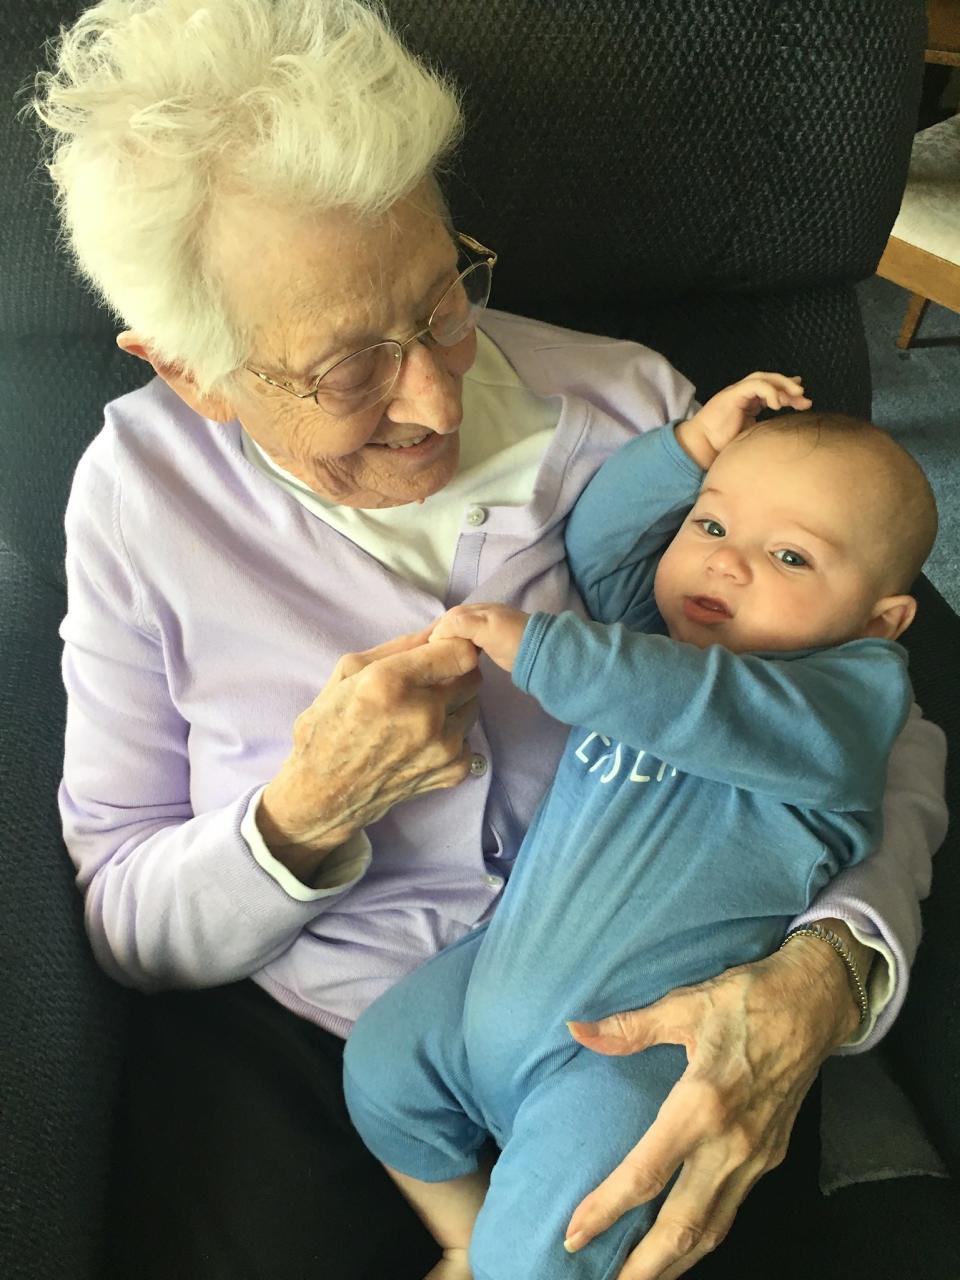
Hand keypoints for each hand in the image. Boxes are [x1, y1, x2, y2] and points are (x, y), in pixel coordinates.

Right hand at [258, 627, 480, 881]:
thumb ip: (400, 645)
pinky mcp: (453, 770)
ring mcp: (442, 747)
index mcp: (391, 683)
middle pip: (473, 677)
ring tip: (419, 716)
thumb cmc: (329, 725)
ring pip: (473, 705)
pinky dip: (451, 735)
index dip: (451, 648)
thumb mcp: (350, 670)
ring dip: (453, 705)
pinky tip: (421, 741)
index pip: (461, 651)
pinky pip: (468, 736)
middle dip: (453, 675)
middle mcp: (423, 715)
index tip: (438, 653)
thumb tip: (442, 627)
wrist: (325, 792)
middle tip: (426, 685)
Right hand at [429, 603, 530, 673]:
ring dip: (450, 642)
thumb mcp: (484, 627)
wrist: (540, 652)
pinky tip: (457, 656)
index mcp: (479, 610)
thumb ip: (460, 625)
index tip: (427, 646)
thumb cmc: (511, 638)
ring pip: (462, 633)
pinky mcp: (492, 644)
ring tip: (440, 656)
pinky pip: (470, 642)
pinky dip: (460, 647)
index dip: (438, 628)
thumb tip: (437, 634)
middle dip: (442, 634)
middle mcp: (482, 616)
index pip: (450, 616)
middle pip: (455, 623)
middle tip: (430, 653)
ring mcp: (488, 630)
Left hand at [562, 934, 859, 1278]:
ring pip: (711, 1229)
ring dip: (675, 1263)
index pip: (646, 1174)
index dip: (606, 1209)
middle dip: (644, 1267)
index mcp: (703, 1104)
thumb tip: (576, 1029)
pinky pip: (731, 1210)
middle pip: (683, 1226)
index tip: (574, 1234)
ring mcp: (755, 1156)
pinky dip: (702, 1237)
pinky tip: (680, 1244)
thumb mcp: (684, 1004)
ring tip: (639, 1279)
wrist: (814, 1002)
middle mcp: (730, 1142)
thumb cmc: (746, 998)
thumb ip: (629, 1027)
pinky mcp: (770, 1157)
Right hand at [676, 373, 810, 468]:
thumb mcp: (752, 436)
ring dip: (783, 384)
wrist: (702, 449)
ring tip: (798, 394)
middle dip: (789, 386)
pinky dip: (769, 391)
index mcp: (749, 403)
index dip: (788, 393)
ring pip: (764, 378)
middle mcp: (744, 394)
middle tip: (805, 396)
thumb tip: (784, 433)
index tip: (804, 400)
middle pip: (771, 381)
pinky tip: (777, 404)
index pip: (772, 391)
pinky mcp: (732, 394)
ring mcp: (737, 392)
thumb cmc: (723, 447)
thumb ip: (766, 429)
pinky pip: (755, 385)